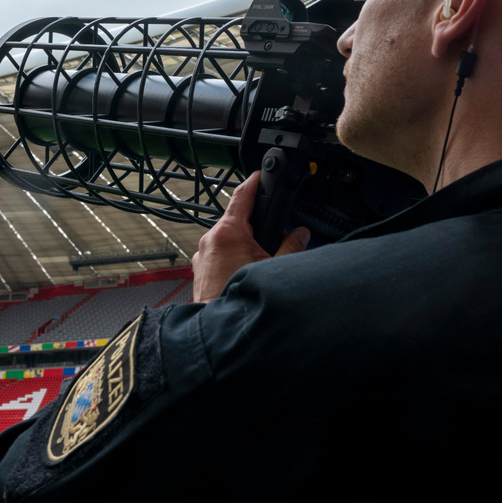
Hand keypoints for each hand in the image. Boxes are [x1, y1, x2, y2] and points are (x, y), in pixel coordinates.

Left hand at [191, 171, 310, 302]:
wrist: (221, 328)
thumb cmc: (240, 299)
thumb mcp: (275, 268)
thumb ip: (291, 246)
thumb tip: (302, 234)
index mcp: (228, 233)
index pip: (242, 195)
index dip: (254, 182)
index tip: (261, 174)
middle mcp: (210, 239)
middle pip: (236, 220)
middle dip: (254, 225)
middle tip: (272, 234)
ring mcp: (202, 254)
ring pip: (226, 239)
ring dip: (243, 244)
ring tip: (258, 260)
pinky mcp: (199, 268)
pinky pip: (218, 254)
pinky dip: (231, 257)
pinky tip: (243, 272)